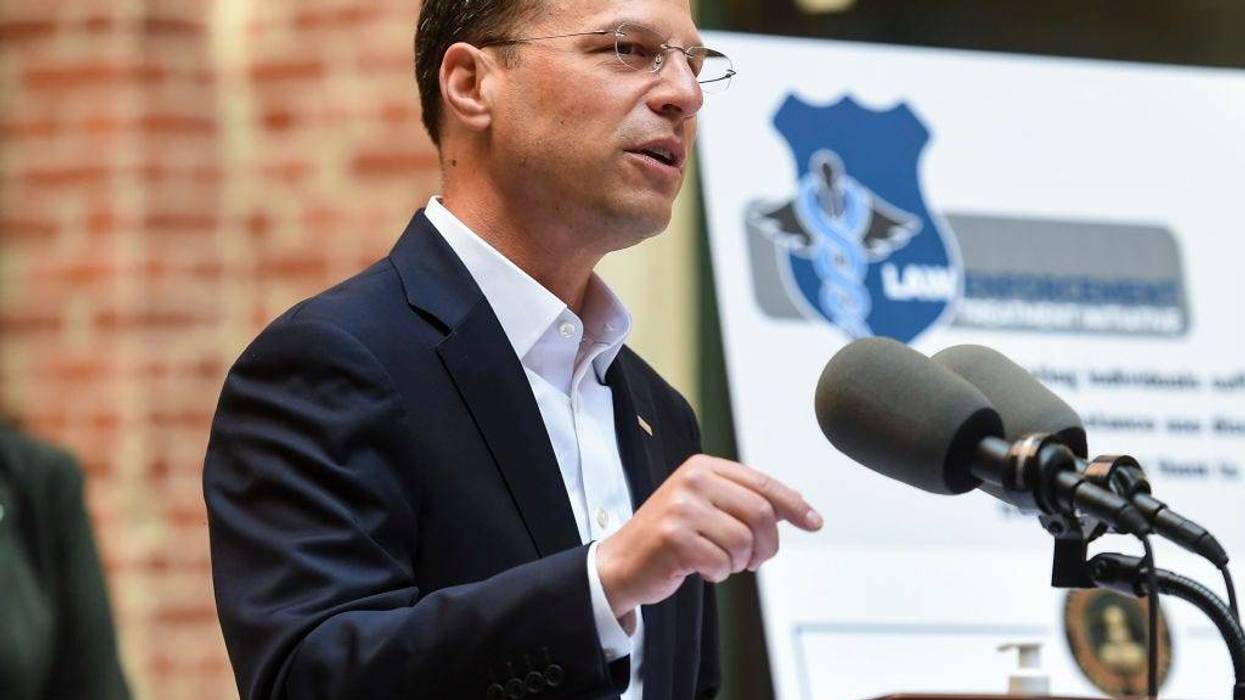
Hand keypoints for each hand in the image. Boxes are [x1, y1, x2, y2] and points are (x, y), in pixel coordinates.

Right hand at [595, 455, 821, 618]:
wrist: (621, 563)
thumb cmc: (669, 536)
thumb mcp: (706, 506)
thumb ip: (745, 501)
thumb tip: (798, 507)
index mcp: (703, 466)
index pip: (762, 483)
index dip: (794, 505)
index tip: (813, 522)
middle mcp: (692, 480)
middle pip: (761, 513)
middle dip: (766, 545)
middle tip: (755, 560)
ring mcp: (681, 508)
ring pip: (744, 541)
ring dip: (738, 562)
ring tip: (719, 562)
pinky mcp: (674, 538)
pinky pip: (721, 562)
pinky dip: (718, 574)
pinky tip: (700, 569)